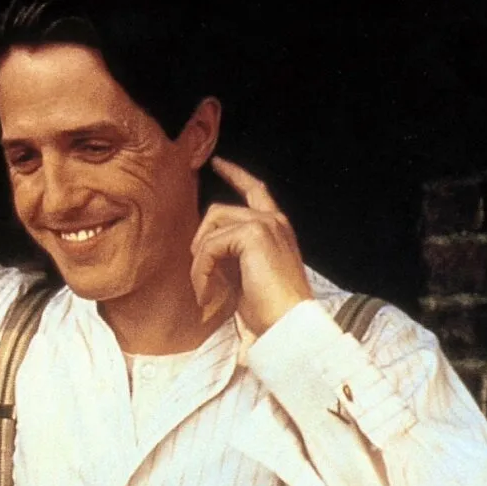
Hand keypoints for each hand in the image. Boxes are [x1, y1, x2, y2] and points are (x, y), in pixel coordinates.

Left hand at [190, 157, 312, 334]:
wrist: (288, 322)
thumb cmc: (269, 308)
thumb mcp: (246, 274)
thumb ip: (231, 253)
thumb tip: (202, 250)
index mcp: (276, 228)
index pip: (255, 189)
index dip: (235, 173)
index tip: (216, 163)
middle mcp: (273, 220)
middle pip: (218, 210)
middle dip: (200, 240)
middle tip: (198, 274)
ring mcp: (265, 223)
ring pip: (210, 229)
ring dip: (199, 263)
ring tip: (204, 290)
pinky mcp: (254, 233)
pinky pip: (209, 246)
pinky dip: (201, 271)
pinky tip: (206, 293)